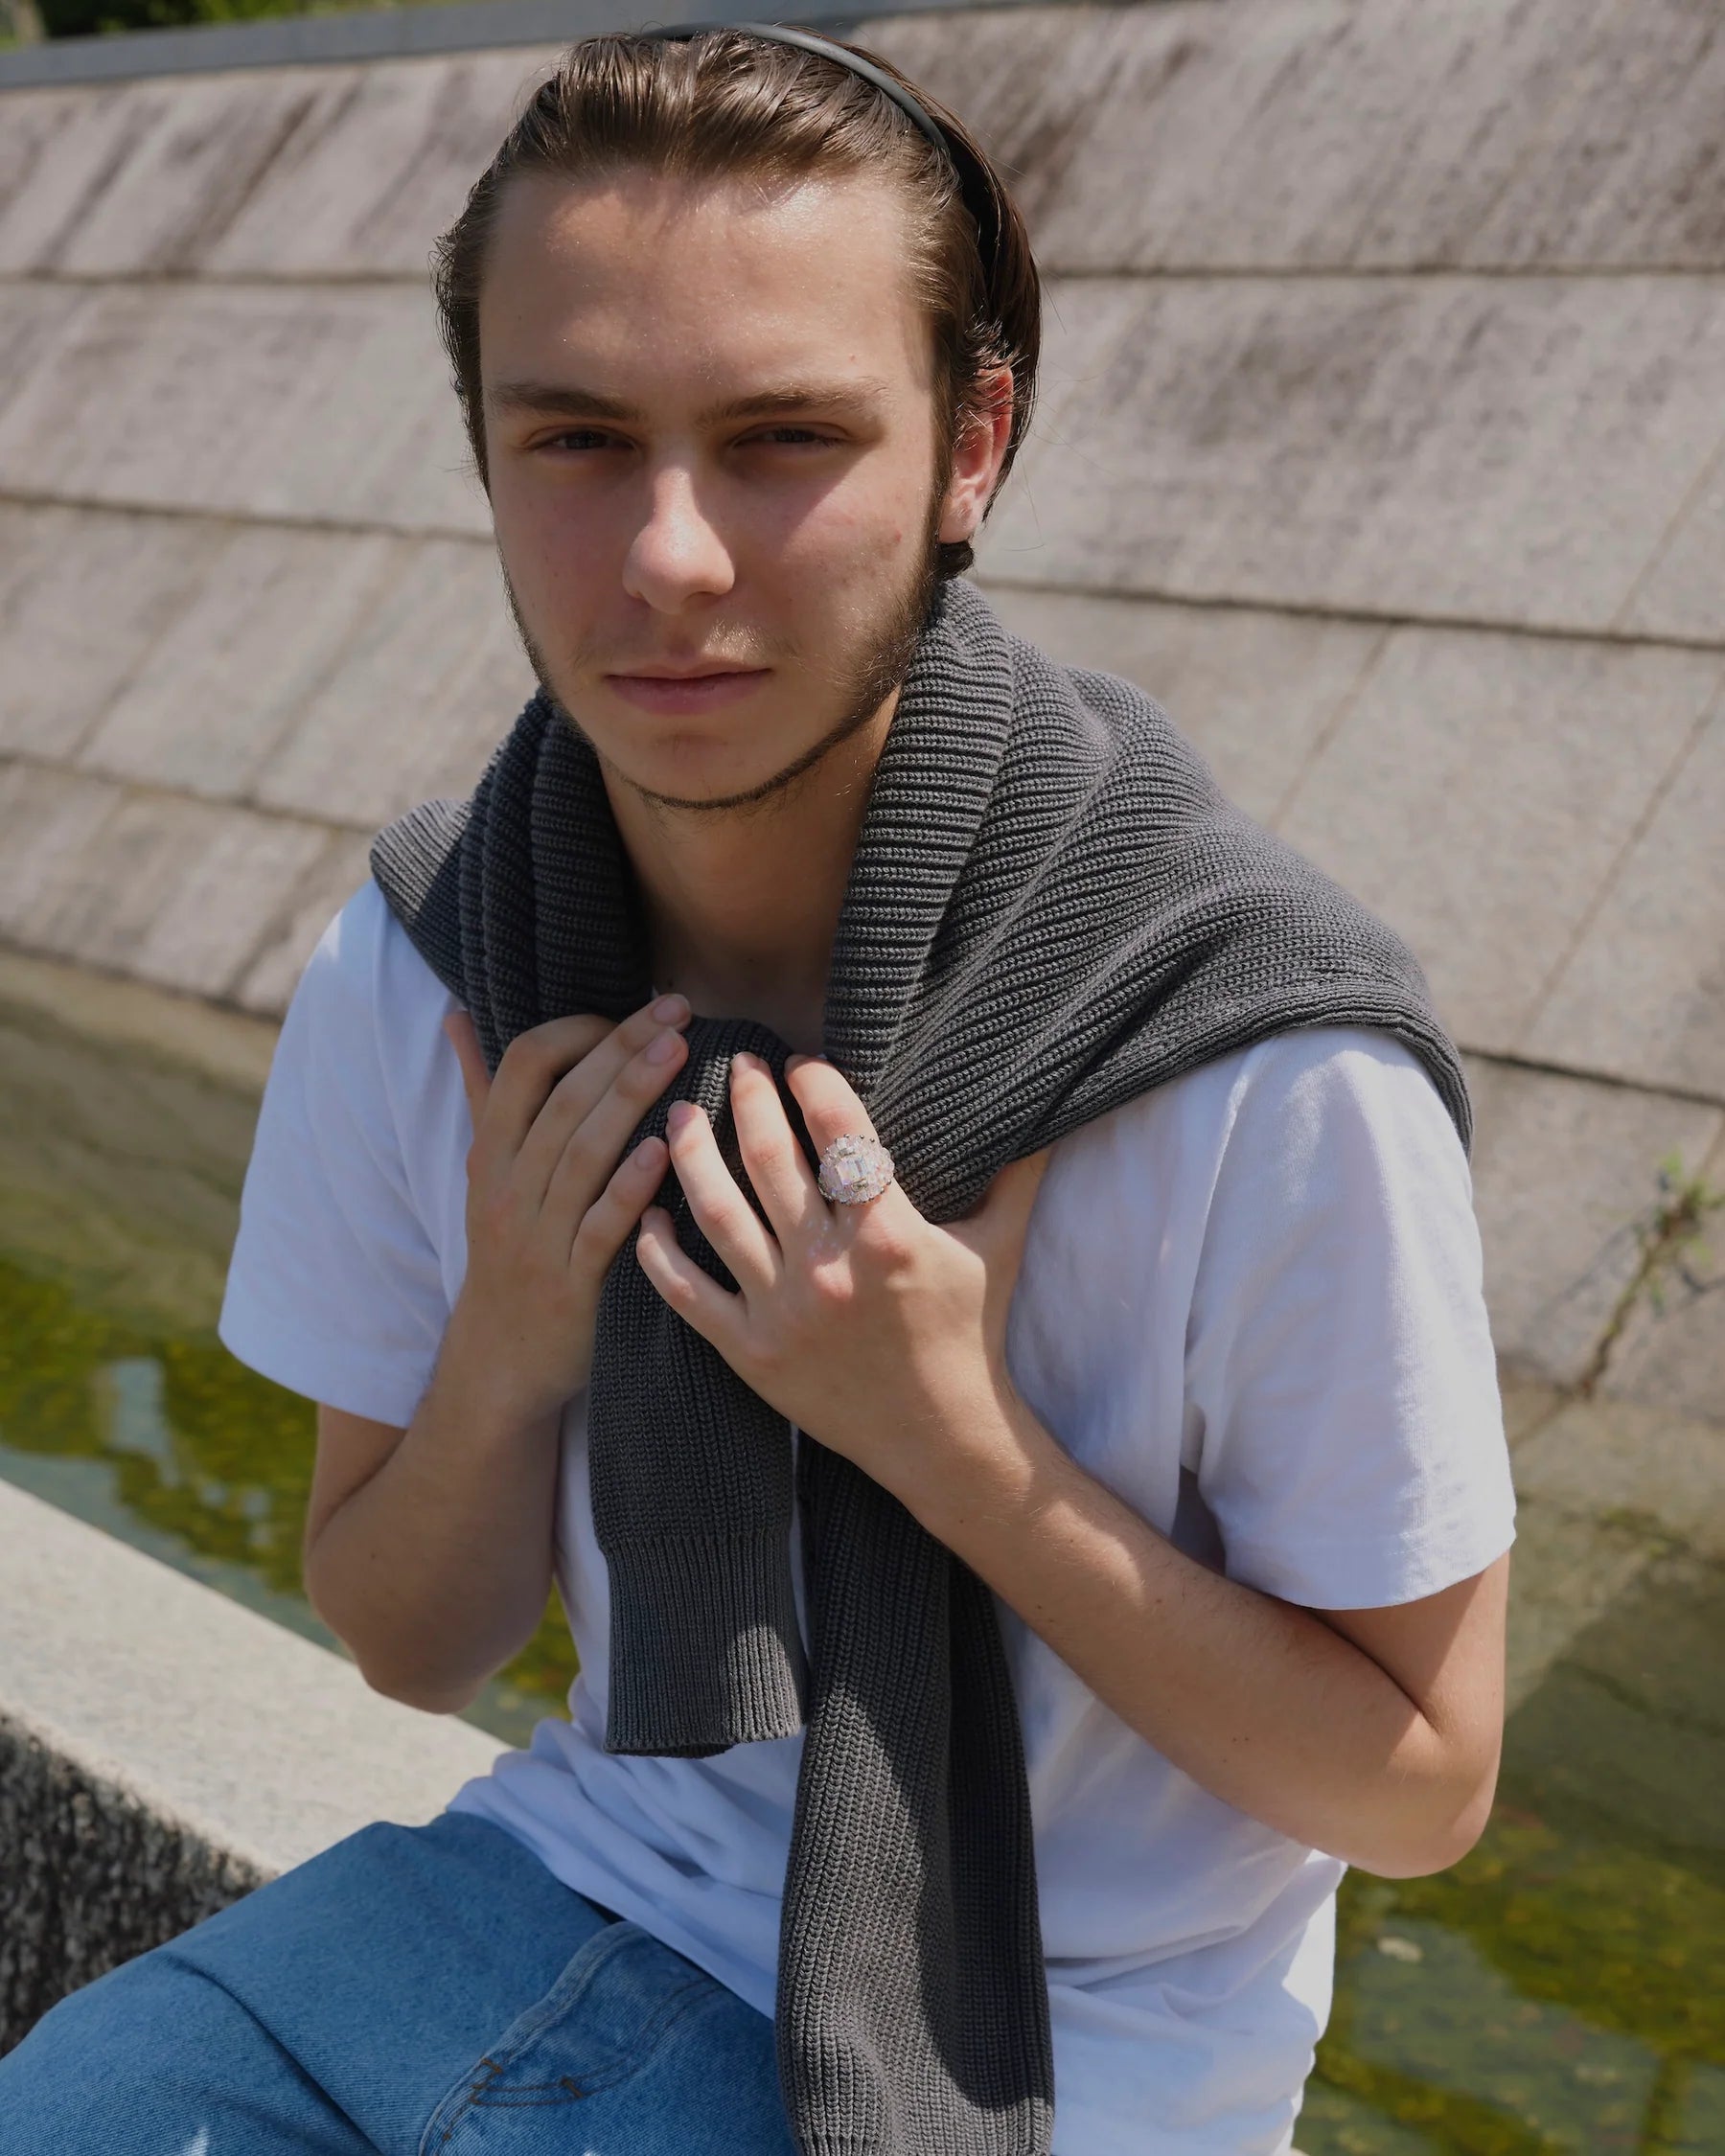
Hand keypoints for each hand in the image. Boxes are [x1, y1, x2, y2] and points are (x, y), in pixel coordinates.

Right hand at [441, 995, 691, 1425]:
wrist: (499, 1360)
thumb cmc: (506, 1251)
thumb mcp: (485, 1173)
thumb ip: (483, 1094)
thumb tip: (457, 1015)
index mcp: (491, 1153)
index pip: (522, 1065)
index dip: (576, 1031)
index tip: (631, 1012)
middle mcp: (508, 1187)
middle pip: (562, 1100)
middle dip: (621, 1047)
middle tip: (676, 1008)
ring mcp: (537, 1236)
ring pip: (582, 1154)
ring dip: (631, 1098)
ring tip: (678, 1052)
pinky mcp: (571, 1283)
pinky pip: (599, 1227)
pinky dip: (629, 1187)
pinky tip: (665, 1151)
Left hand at [634, 1050, 1050, 1514]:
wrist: (940, 1438)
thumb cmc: (970, 1334)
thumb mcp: (1000, 1248)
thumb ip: (1019, 1175)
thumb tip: (1048, 1108)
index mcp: (890, 1235)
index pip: (841, 1133)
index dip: (814, 1084)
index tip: (800, 1062)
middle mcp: (831, 1269)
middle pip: (769, 1159)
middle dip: (748, 1098)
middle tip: (741, 1065)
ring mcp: (784, 1313)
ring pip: (717, 1213)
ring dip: (691, 1155)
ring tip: (680, 1116)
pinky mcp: (751, 1353)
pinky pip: (687, 1292)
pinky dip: (660, 1251)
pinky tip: (650, 1213)